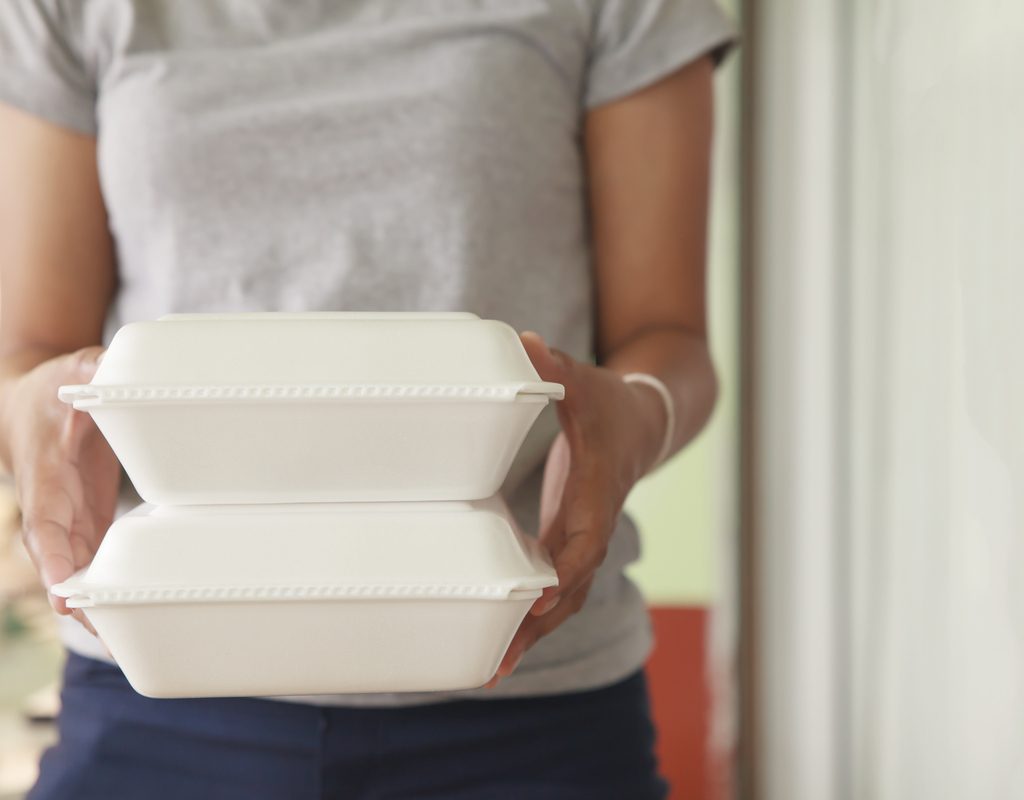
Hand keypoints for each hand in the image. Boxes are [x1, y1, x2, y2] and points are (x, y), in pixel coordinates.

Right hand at [4, 347, 119, 633]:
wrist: (26, 404)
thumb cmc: (49, 389)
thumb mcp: (70, 368)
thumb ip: (91, 368)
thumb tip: (109, 365)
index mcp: (45, 474)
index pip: (45, 522)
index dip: (56, 555)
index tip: (64, 588)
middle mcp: (52, 506)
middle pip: (59, 559)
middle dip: (76, 596)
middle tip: (103, 629)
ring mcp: (67, 518)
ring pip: (75, 567)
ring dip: (92, 601)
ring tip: (123, 640)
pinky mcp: (84, 522)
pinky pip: (90, 559)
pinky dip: (102, 587)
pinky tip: (126, 616)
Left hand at [485, 332, 666, 685]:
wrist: (643, 425)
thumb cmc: (610, 406)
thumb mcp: (585, 383)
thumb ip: (556, 368)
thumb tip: (525, 344)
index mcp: (598, 489)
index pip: (586, 536)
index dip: (566, 567)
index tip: (542, 596)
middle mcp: (593, 523)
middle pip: (571, 585)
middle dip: (538, 623)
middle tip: (501, 660)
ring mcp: (584, 538)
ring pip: (563, 597)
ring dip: (532, 632)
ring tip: (491, 669)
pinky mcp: (571, 542)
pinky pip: (555, 587)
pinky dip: (531, 618)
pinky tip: (500, 642)